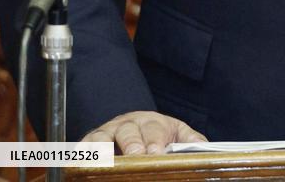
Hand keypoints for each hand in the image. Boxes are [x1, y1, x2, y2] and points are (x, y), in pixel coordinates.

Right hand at [83, 110, 206, 154]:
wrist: (130, 124)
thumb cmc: (155, 134)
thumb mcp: (175, 133)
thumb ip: (189, 139)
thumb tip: (204, 147)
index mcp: (151, 122)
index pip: (154, 128)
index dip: (156, 140)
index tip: (158, 152)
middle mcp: (127, 124)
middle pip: (128, 130)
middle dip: (133, 143)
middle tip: (137, 155)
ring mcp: (106, 133)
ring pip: (102, 136)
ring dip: (104, 149)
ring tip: (107, 162)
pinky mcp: (88, 143)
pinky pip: (82, 147)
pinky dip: (81, 153)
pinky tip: (82, 162)